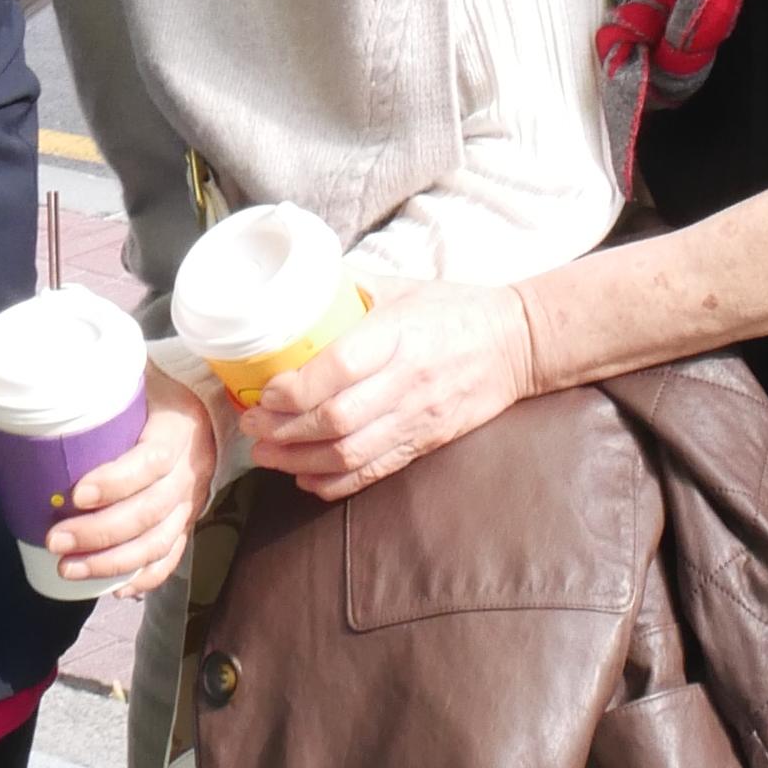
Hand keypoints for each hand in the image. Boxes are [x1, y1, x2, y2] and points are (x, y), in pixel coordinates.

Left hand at [49, 361, 219, 599]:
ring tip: (69, 568)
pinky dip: (145, 578)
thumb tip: (48, 393)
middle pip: (150, 511)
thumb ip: (101, 388)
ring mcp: (191, 502)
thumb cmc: (156, 393)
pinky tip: (115, 589)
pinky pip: (171, 557)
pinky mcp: (188, 523)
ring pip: (157, 542)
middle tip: (56, 540)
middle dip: (100, 532)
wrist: (204, 408)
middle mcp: (189, 471)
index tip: (76, 495)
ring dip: (113, 563)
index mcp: (176, 431)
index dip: (115, 482)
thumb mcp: (136, 380)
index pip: (151, 462)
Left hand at [245, 281, 535, 500]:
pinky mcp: (424, 443)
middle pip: (337, 420)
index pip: (339, 369)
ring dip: (298, 459)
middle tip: (251, 426)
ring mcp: (417, 418)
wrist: (516, 344)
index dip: (294, 388)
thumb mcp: (400, 286)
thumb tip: (290, 288)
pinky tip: (303, 475)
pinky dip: (332, 482)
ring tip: (265, 454)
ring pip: (349, 454)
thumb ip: (348, 288)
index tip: (264, 391)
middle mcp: (407, 381)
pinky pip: (372, 472)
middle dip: (284, 429)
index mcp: (399, 334)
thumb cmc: (452, 309)